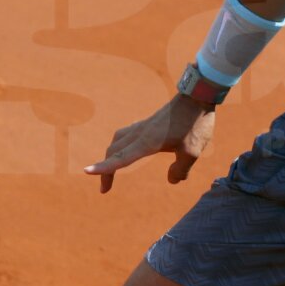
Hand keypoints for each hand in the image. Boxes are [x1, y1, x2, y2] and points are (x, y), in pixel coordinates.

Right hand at [83, 95, 215, 192]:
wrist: (198, 96)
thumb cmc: (196, 124)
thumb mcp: (192, 152)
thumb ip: (181, 169)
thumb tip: (172, 180)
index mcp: (148, 142)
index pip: (121, 158)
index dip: (105, 167)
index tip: (86, 172)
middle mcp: (141, 133)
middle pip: (114, 151)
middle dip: (106, 170)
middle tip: (105, 189)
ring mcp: (143, 126)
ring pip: (117, 141)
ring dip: (110, 156)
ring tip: (111, 169)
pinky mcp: (148, 122)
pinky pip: (126, 134)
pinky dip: (119, 145)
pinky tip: (126, 149)